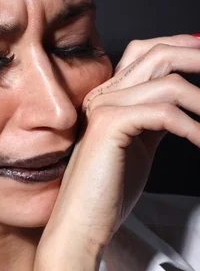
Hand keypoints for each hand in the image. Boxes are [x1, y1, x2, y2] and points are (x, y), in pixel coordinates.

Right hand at [40, 34, 199, 255]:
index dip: (179, 46)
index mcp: (108, 98)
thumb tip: (184, 105)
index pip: (144, 53)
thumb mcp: (140, 148)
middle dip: (197, 57)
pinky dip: (192, 127)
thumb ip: (155, 122)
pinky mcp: (109, 125)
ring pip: (168, 83)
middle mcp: (103, 95)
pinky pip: (165, 113)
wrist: (82, 224)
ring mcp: (103, 107)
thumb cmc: (108, 194)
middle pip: (157, 54)